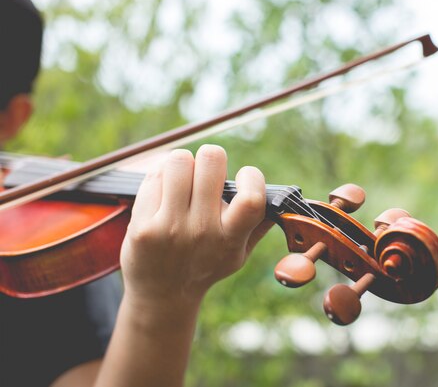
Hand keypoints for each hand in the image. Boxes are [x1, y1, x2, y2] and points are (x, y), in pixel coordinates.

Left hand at [120, 144, 266, 307]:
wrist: (163, 294)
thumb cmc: (206, 265)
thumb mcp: (238, 254)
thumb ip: (258, 226)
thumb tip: (280, 199)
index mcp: (231, 237)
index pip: (251, 197)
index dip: (251, 176)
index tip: (243, 178)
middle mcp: (202, 231)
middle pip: (210, 160)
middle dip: (211, 158)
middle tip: (207, 171)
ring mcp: (170, 227)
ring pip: (179, 160)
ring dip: (184, 163)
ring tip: (183, 178)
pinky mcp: (143, 225)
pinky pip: (154, 176)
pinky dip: (161, 176)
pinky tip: (164, 190)